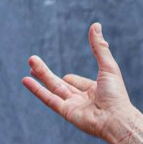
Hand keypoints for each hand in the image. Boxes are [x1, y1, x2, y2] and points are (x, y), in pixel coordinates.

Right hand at [25, 23, 136, 141]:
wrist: (116, 119)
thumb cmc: (116, 94)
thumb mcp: (108, 66)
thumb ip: (99, 47)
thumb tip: (96, 24)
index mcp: (93, 90)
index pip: (75, 82)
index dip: (71, 79)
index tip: (67, 78)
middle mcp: (82, 99)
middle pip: (59, 83)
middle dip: (45, 72)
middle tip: (32, 59)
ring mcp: (73, 107)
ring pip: (53, 88)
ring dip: (41, 75)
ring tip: (30, 63)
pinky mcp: (66, 113)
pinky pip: (49, 99)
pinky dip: (37, 90)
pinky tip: (26, 80)